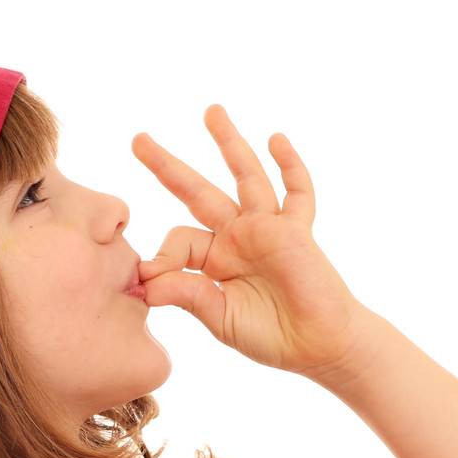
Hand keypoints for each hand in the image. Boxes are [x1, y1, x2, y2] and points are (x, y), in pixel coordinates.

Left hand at [131, 104, 365, 379]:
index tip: (148, 277)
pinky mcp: (297, 230)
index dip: (160, 255)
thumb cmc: (271, 336)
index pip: (178, 240)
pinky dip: (290, 166)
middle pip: (197, 191)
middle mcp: (237, 237)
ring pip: (245, 176)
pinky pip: (297, 192)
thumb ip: (186, 294)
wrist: (318, 346)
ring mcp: (267, 229)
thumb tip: (145, 282)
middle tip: (138, 140)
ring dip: (229, 143)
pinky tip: (276, 139)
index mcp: (213, 260)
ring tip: (210, 111)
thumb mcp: (219, 318)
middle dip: (168, 166)